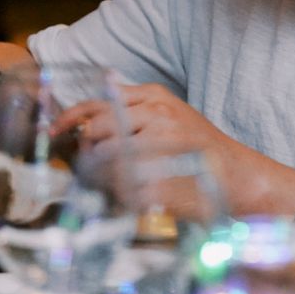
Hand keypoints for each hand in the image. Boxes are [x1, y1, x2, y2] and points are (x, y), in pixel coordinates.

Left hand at [55, 82, 288, 215]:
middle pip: (96, 131)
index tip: (54, 130)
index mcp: (156, 97)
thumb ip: (134, 114)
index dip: (70, 118)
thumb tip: (87, 125)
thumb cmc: (200, 152)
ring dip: (103, 174)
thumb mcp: (170, 117)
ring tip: (119, 183)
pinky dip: (120, 194)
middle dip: (88, 151)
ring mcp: (161, 144)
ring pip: (105, 158)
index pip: (99, 103)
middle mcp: (157, 114)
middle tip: (93, 167)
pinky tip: (134, 196)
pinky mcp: (163, 175)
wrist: (239, 178)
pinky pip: (121, 185)